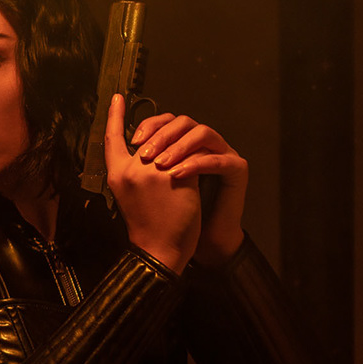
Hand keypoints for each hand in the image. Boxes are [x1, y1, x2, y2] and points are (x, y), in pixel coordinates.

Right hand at [105, 93, 199, 272]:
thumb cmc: (147, 226)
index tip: (118, 97)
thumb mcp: (131, 195)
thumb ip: (137, 171)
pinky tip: (211, 161)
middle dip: (164, 131)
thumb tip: (155, 148)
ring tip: (199, 150)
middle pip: (149, 136)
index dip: (114, 116)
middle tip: (178, 127)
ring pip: (174, 144)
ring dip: (187, 146)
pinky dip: (201, 159)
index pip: (112, 138)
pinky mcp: (175, 176)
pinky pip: (192, 156)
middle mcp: (131, 169)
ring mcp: (152, 171)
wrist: (160, 249)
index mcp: (116, 174)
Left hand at [128, 106, 247, 267]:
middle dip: (161, 135)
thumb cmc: (170, 215)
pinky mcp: (237, 168)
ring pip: (202, 133)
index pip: (168, 120)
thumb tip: (126, 141)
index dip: (148, 123)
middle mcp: (205, 144)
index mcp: (184, 144)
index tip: (133, 138)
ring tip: (160, 165)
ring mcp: (223, 153)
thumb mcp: (152, 182)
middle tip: (144, 154)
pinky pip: (217, 158)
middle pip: (184, 122)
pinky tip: (177, 175)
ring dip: (178, 147)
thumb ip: (146, 160)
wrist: (191, 242)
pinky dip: (194, 164)